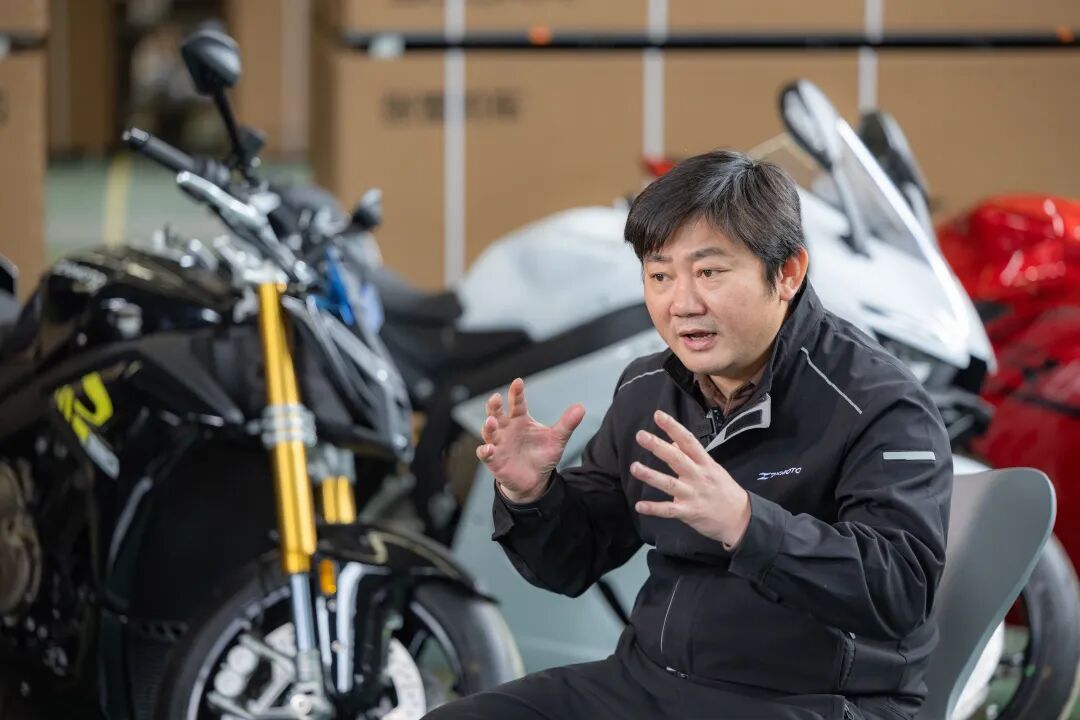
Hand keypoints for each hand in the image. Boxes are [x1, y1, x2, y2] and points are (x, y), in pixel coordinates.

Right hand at [477, 378, 585, 504]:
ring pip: (489, 432)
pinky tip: (489, 449)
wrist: (535, 481)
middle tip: (496, 398)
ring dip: (489, 426)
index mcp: (520, 419)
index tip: (518, 382)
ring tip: (491, 422)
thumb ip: (567, 423)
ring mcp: (499, 444)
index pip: (517, 403)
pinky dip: (485, 451)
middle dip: (494, 406)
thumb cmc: (542, 455)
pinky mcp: (494, 460)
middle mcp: (506, 429)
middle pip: (497, 413)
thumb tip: (581, 407)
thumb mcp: (557, 439)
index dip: (516, 393)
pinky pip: (485, 454)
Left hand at [632, 410, 750, 547]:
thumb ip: (692, 455)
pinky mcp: (689, 512)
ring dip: (651, 475)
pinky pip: (669, 510)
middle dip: (658, 446)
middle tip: (641, 435)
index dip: (673, 427)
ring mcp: (693, 494)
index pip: (688, 441)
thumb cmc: (725, 490)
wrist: (741, 518)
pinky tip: (639, 506)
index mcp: (705, 463)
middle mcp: (698, 476)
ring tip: (634, 467)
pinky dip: (654, 508)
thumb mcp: (713, 468)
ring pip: (670, 484)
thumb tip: (672, 440)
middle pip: (677, 458)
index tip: (658, 415)